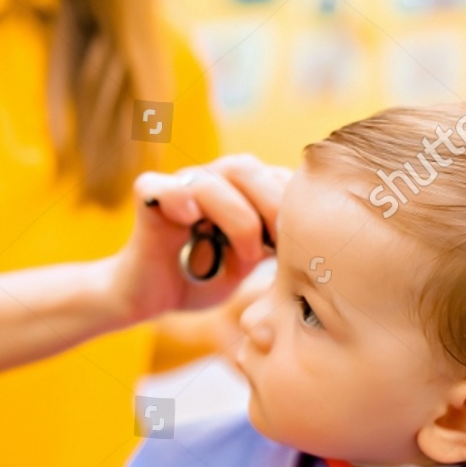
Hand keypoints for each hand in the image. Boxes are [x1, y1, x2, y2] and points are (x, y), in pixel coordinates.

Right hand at [108, 155, 289, 321]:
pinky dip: (176, 198)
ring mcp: (177, 187)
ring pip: (208, 180)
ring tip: (247, 257)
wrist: (153, 298)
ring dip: (237, 217)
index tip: (306, 242)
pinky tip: (191, 220)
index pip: (272, 176)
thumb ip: (275, 245)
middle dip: (271, 205)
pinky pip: (156, 187)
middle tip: (281, 246)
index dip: (292, 204)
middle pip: (245, 168)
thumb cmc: (203, 279)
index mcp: (238, 190)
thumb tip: (318, 244)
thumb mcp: (250, 262)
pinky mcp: (147, 201)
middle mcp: (209, 180)